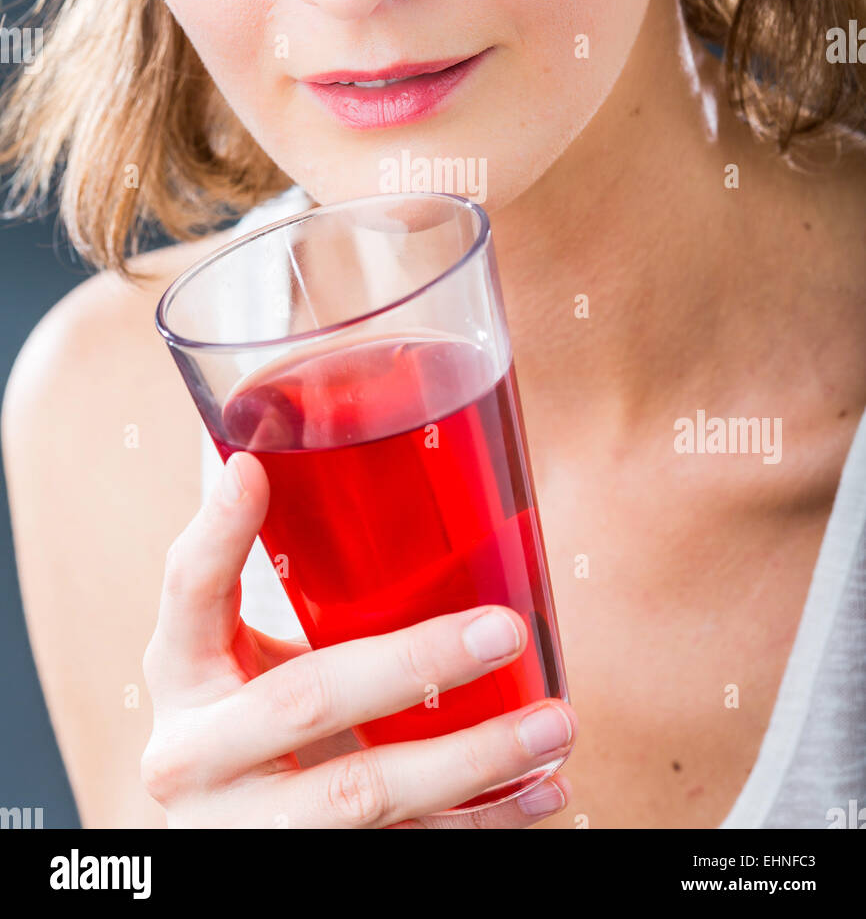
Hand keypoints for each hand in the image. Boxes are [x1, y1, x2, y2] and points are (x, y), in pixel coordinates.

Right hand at [141, 450, 576, 827]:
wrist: (223, 832)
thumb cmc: (244, 716)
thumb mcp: (237, 652)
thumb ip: (283, 579)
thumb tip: (321, 456)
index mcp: (181, 672)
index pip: (188, 592)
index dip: (217, 534)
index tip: (255, 470)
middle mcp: (196, 753)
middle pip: (305, 700)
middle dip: (414, 664)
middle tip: (504, 628)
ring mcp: (250, 826)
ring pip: (363, 794)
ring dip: (473, 759)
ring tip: (554, 721)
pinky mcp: (303, 869)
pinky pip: (402, 847)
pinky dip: (481, 823)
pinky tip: (542, 789)